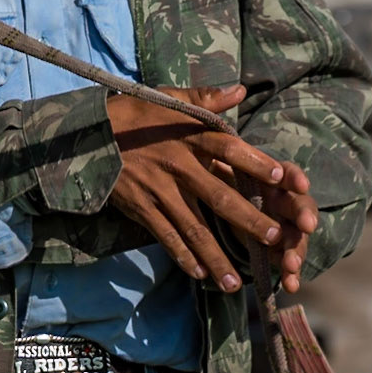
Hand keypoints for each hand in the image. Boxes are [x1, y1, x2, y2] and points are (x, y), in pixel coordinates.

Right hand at [105, 85, 303, 293]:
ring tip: (236, 282)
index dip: (255, 162)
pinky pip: (166, 236)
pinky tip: (199, 274)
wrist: (88, 134)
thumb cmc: (135, 115)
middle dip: (248, 220)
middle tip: (275, 239)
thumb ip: (206, 98)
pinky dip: (183, 256)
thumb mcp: (168, 99)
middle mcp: (177, 165)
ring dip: (216, 256)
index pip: (228, 148)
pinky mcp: (141, 207)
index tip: (282, 177)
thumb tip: (241, 90)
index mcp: (188, 136)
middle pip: (218, 196)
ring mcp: (158, 190)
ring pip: (193, 227)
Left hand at [212, 155, 317, 294]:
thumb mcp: (223, 170)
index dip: (295, 178)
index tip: (301, 185)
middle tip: (306, 226)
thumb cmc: (224, 178)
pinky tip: (290, 286)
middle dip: (304, 216)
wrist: (223, 201)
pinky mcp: (280, 250)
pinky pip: (287, 261)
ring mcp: (285, 226)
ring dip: (296, 251)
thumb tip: (211, 157)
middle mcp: (284, 201)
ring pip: (295, 238)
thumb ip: (223, 166)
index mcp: (272, 177)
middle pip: (299, 207)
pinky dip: (290, 274)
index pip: (288, 173)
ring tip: (291, 265)